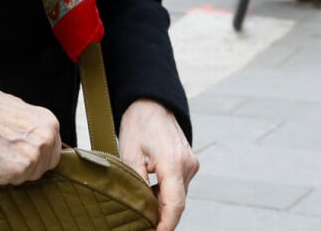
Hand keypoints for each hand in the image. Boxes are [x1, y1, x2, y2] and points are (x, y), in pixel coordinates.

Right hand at [0, 88, 60, 184]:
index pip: (53, 155)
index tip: (27, 157)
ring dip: (13, 170)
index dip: (40, 159)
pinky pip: (9, 180)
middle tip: (9, 155)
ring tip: (0, 152)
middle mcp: (46, 141)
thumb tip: (39, 146)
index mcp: (51, 125)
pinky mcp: (16, 170)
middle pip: (42, 169)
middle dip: (27, 167)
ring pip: (26, 176)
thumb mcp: (29, 114)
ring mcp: (33, 156)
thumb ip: (39, 131)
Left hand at [119, 99, 199, 230]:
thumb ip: (138, 187)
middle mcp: (188, 164)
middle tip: (139, 225)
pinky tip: (149, 190)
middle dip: (160, 218)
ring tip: (139, 204)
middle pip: (177, 203)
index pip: (175, 205)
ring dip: (162, 204)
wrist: (151, 102)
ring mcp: (191, 162)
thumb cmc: (138, 125)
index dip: (165, 227)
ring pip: (178, 196)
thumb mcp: (130, 156)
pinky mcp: (189, 162)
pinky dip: (166, 193)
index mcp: (173, 162)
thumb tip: (140, 213)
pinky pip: (179, 185)